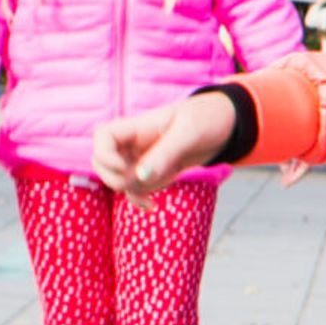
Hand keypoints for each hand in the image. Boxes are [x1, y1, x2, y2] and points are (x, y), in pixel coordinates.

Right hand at [94, 96, 238, 197]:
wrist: (224, 125)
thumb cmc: (206, 118)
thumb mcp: (190, 132)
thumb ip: (166, 153)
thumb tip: (141, 176)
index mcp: (137, 126)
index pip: (102, 137)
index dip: (105, 156)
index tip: (125, 168)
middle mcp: (132, 143)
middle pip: (101, 164)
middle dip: (117, 179)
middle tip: (144, 183)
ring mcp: (139, 159)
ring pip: (120, 181)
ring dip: (138, 188)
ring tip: (169, 178)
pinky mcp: (150, 173)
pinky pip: (133, 190)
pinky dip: (138, 199)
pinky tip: (152, 206)